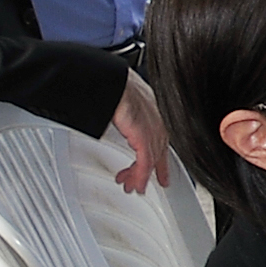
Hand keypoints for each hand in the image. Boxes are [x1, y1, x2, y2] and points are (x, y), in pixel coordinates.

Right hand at [107, 72, 170, 194]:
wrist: (107, 80)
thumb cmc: (109, 84)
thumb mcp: (118, 100)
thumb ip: (122, 111)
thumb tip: (114, 115)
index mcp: (150, 106)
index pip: (159, 134)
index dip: (158, 153)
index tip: (158, 167)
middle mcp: (155, 117)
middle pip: (158, 149)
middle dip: (151, 170)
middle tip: (143, 184)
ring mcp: (151, 127)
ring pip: (151, 158)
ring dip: (140, 176)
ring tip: (132, 187)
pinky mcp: (144, 136)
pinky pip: (145, 161)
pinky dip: (140, 175)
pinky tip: (136, 184)